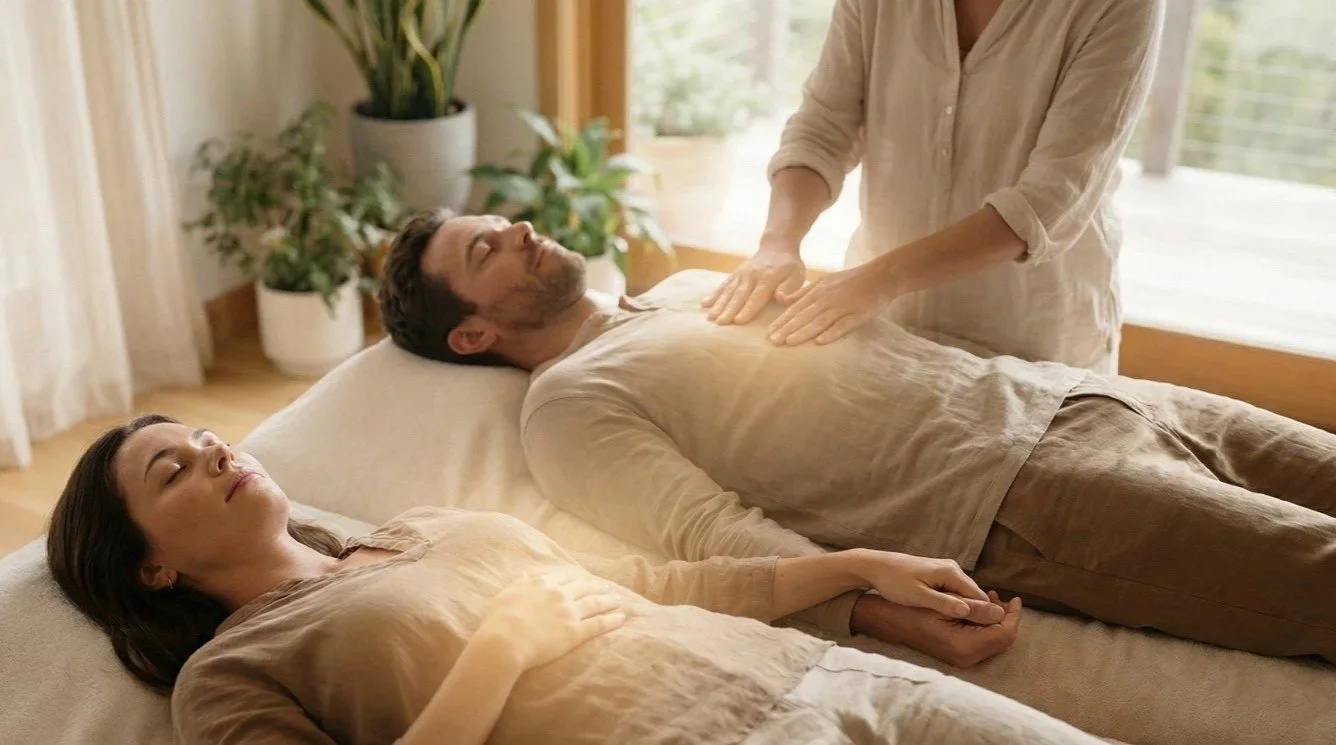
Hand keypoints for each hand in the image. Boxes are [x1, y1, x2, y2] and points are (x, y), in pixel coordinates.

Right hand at [475, 570, 626, 670]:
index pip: (564, 576)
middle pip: (584, 587)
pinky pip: (598, 624)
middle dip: (597, 586)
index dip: (576, 577)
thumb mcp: (506, 594)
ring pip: (595, 603)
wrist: (504, 641)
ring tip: (618, 600)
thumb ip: (519, 583)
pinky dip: (611, 620)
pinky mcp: (575, 632)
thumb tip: (527, 574)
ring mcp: (569, 612)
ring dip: (608, 600)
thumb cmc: (498, 620)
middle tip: (607, 587)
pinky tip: (621, 618)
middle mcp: (559, 594)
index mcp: (542, 584)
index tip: (583, 578)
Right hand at [702, 239, 805, 324]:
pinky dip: (714, 294)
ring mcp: (741, 274)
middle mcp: (752, 276)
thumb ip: (790, 287)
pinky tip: (704, 304)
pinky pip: (723, 285)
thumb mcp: (797, 274)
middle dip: (729, 310)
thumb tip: (780, 297)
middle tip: (720, 323)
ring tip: (710, 317)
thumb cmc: (789, 265)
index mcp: (768, 278)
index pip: (756, 296)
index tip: (738, 321)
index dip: (747, 309)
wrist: (777, 245)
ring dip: (719, 304)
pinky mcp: (735, 274)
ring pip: (729, 291)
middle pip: (739, 295)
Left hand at [767, 261, 898, 345]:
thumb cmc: (851, 280)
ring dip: (803, 332)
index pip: (795, 308)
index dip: (782, 321)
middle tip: (773, 341)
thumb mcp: (824, 281)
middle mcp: (827, 299)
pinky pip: (842, 326)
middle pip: (804, 316)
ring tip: (789, 342)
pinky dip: (831, 333)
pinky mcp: (857, 315)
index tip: (768, 332)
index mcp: (818, 291)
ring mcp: (842, 307)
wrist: (881, 276)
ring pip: (819, 321)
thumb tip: (783, 300)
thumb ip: (804, 292)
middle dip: (787, 329)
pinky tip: (820, 342)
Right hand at [852, 591, 1021, 667]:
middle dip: (1004, 616)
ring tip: (989, 598)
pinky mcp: (958, 654)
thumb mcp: (946, 603)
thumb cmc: (914, 607)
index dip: (1012, 615)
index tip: (1014, 598)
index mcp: (965, 646)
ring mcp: (962, 659)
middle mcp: (966, 658)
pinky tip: (977, 609)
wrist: (890, 621)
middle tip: (999, 596)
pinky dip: (984, 625)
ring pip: (993, 640)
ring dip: (994, 619)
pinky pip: (981, 641)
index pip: (1003, 633)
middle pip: (1001, 639)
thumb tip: (1002, 610)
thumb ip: (976, 609)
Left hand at [853, 549, 997, 621]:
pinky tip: (955, 616)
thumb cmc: (894, 581)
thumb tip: (967, 610)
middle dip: (979, 613)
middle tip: (982, 636)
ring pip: (966, 594)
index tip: (988, 634)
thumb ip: (943, 603)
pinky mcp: (938, 573)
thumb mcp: (918, 596)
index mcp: (951, 573)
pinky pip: (956, 591)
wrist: (875, 565)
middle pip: (975, 595)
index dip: (986, 615)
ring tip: (970, 629)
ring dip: (969, 609)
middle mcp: (953, 568)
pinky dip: (958, 603)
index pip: (978, 597)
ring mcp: (946, 570)